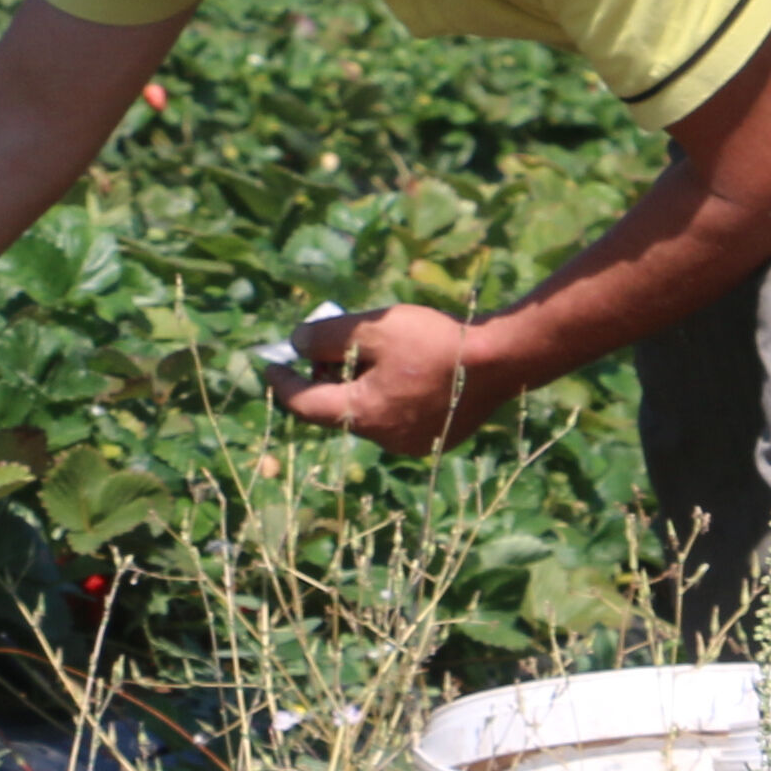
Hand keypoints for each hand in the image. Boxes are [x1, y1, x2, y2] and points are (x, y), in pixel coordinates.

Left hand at [271, 302, 495, 455]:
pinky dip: (388, 395)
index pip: (305, 405)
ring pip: (368, 413)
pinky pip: (397, 417)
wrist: (502, 361)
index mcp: (363, 415)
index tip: (268, 364)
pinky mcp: (435, 439)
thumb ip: (326, 336)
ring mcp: (411, 443)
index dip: (282, 383)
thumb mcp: (371, 327)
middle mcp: (382, 438)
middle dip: (327, 377)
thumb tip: (297, 344)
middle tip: (332, 344)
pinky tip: (406, 369)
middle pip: (339, 408)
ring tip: (375, 351)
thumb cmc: (433, 341)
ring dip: (360, 386)